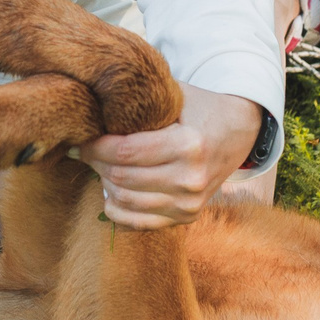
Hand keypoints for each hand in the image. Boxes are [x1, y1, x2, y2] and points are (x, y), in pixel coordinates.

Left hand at [79, 83, 263, 229]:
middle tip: (85, 150)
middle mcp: (191, 179)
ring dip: (104, 184)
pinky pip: (139, 223)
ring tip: (98, 166)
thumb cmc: (199, 109)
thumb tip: (92, 113)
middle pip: (122, 178)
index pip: (125, 152)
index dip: (95, 147)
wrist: (237, 132)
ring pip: (126, 202)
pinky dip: (116, 210)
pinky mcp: (187, 216)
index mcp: (189, 145)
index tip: (82, 139)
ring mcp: (190, 203)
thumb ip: (140, 104)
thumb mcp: (174, 96)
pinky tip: (109, 192)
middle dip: (95, 163)